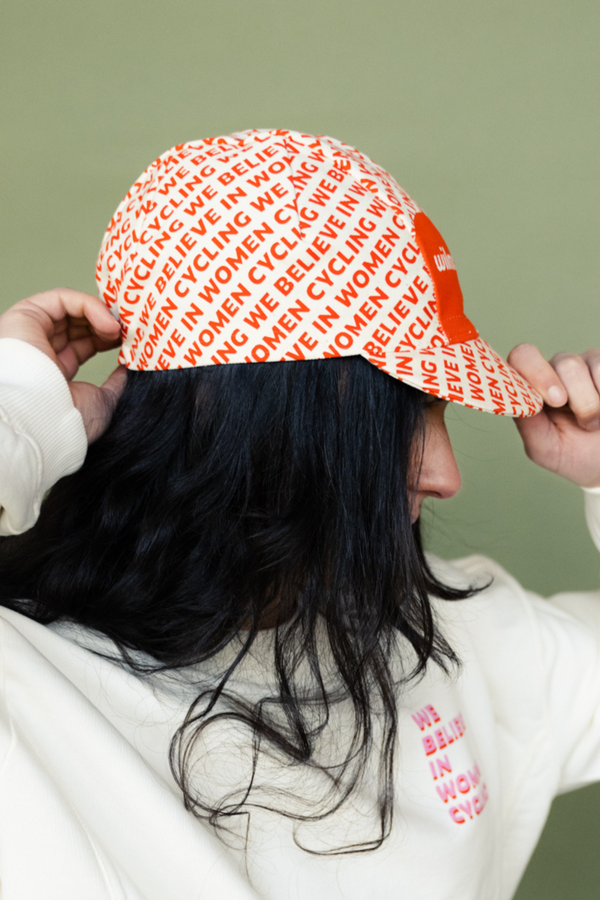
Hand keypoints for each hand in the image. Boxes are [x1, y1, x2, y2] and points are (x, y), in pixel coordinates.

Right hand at [0, 288, 125, 442]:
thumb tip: (131, 368)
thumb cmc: (69, 417)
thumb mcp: (103, 401)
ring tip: (121, 331)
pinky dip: (90, 305)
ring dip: (103, 315)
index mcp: (56, 371)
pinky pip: (63, 298)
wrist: (43, 416)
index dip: (108, 337)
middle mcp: (43, 349)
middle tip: (131, 332)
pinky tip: (109, 324)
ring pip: (72, 308)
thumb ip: (117, 382)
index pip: (85, 343)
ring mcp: (33, 330)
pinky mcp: (26, 315)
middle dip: (108, 323)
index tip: (132, 342)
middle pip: (79, 322)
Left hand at [508, 343, 599, 487]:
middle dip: (570, 390)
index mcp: (534, 387)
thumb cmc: (573, 453)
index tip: (553, 402)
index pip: (522, 358)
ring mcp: (585, 364)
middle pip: (561, 361)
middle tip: (577, 416)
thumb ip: (527, 424)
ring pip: (581, 365)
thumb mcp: (545, 448)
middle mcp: (557, 370)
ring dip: (590, 402)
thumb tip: (518, 400)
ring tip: (593, 424)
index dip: (535, 372)